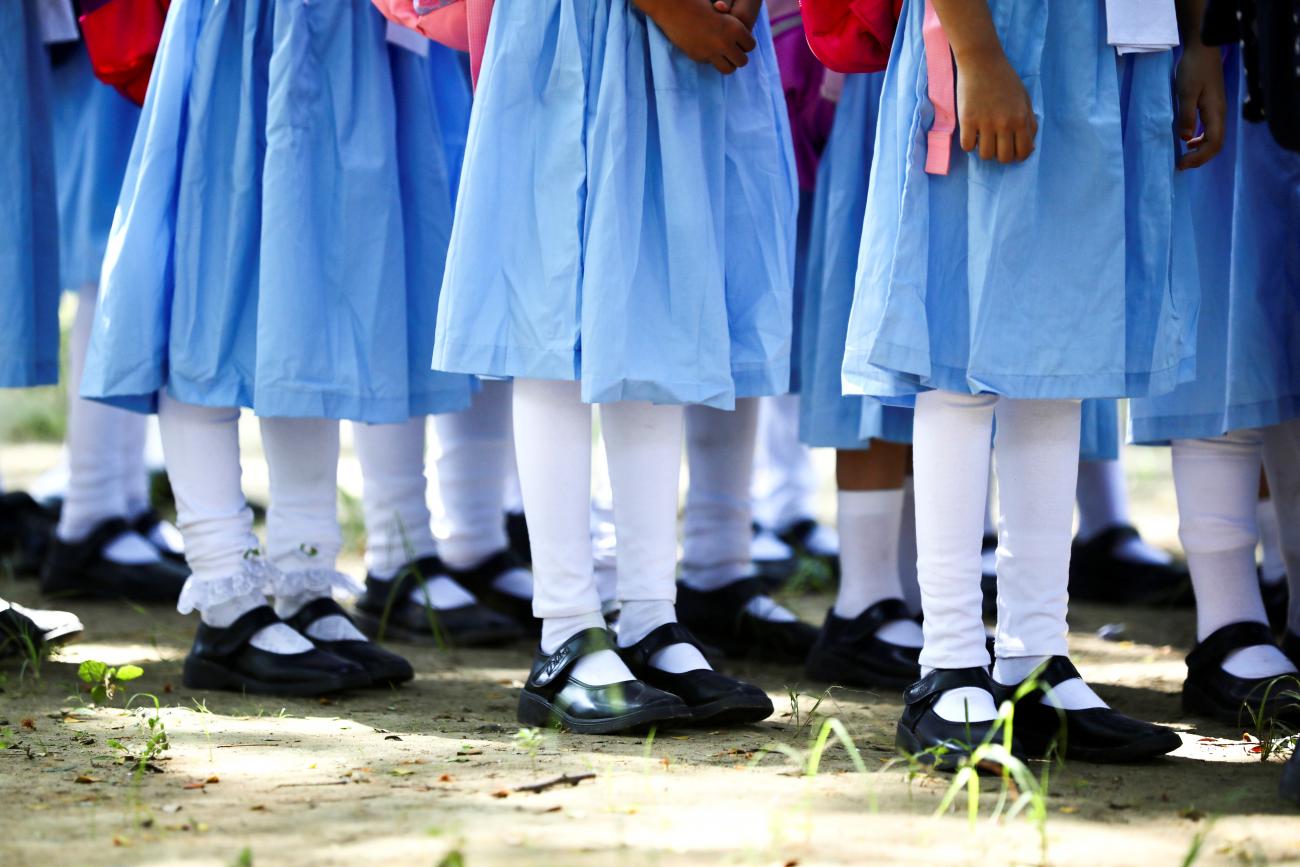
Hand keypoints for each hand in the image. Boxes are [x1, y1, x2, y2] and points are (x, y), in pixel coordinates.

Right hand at [633, 0, 756, 73]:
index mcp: (735, 28)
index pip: (750, 45)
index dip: (746, 42)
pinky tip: (706, 46)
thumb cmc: (699, 2)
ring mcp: (710, 53)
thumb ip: (734, 25)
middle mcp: (724, 43)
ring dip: (728, 62)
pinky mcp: (698, 57)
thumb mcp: (722, 10)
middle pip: (742, 61)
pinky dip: (711, 58)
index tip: (739, 37)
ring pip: (729, 69)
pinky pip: (711, 63)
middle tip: (732, 47)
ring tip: (722, 52)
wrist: (674, 7)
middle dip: (739, 55)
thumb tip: (743, 42)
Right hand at [954, 47, 1036, 163]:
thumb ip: (1029, 123)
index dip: (1018, 156)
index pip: (1023, 152)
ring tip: (983, 138)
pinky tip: (971, 133)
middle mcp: (1005, 123)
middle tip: (996, 144)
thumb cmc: (1005, 80)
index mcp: (1021, 118)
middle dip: (1000, 155)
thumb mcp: (1024, 99)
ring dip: (984, 150)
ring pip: (985, 155)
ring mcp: (985, 123)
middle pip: (1003, 158)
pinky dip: (969, 144)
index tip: (1011, 150)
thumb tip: (1030, 147)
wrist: (982, 61)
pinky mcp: (967, 120)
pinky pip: (967, 146)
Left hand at [1174, 44, 1225, 168]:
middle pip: (1215, 144)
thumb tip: (1185, 138)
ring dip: (1200, 150)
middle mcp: (1219, 114)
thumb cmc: (1193, 69)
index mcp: (1215, 113)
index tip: (1181, 164)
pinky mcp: (1211, 106)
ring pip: (1213, 138)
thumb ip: (1186, 115)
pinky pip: (1209, 129)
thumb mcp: (1186, 93)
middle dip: (1200, 158)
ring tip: (1183, 156)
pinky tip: (1187, 140)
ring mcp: (1216, 110)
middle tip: (1181, 165)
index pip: (1213, 143)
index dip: (1199, 158)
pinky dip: (1199, 139)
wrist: (1203, 49)